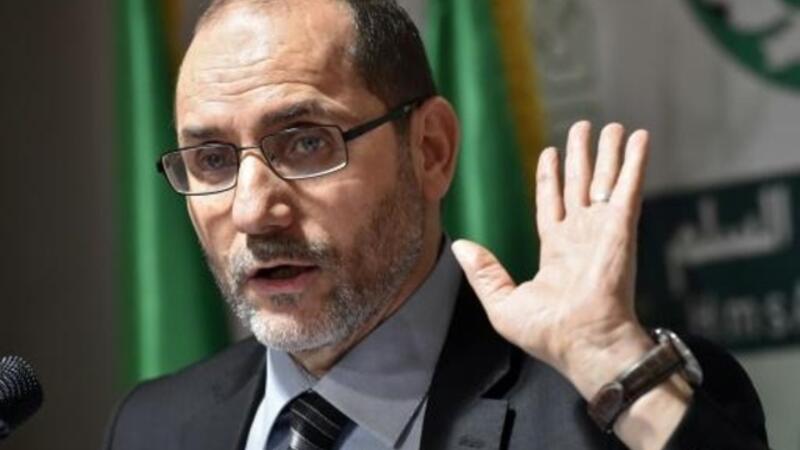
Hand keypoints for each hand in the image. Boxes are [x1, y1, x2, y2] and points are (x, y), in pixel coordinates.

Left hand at [452, 121, 653, 397]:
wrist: (584, 342)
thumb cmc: (547, 332)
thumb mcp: (502, 303)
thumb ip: (483, 271)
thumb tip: (459, 245)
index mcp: (556, 251)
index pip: (551, 204)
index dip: (550, 178)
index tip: (550, 153)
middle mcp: (581, 236)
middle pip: (580, 185)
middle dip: (581, 157)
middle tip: (583, 128)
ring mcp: (602, 229)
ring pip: (605, 180)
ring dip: (610, 153)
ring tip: (614, 127)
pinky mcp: (620, 227)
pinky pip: (628, 186)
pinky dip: (635, 162)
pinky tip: (640, 139)